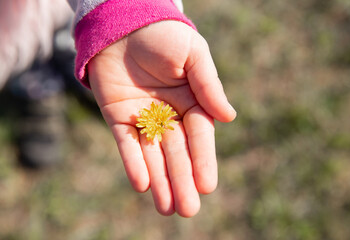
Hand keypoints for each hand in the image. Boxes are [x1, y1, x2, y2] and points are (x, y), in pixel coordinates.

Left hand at [88, 21, 235, 216]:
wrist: (124, 24)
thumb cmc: (163, 35)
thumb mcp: (193, 54)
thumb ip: (208, 85)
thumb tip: (229, 117)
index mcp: (191, 102)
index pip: (199, 136)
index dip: (203, 161)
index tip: (207, 186)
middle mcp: (169, 115)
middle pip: (177, 152)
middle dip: (182, 180)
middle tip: (188, 210)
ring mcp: (143, 118)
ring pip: (153, 155)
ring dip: (160, 181)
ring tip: (167, 209)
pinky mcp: (118, 117)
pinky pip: (126, 143)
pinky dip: (134, 163)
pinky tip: (142, 184)